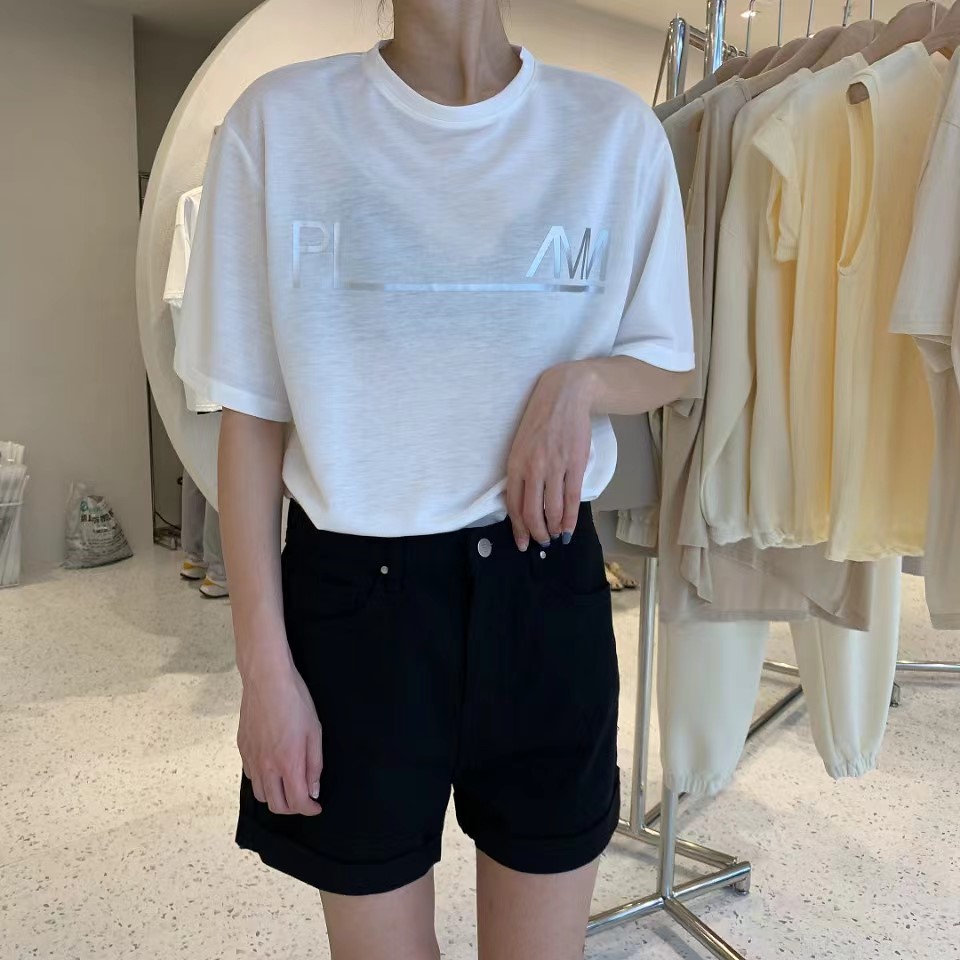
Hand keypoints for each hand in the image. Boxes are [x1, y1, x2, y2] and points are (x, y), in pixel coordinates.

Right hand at [237, 658, 323, 816]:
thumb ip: (314, 764)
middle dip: (292, 808)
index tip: (316, 806)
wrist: (266, 680)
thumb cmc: (295, 701)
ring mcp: (251, 758)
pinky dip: (262, 781)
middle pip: (276, 805)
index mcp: (288, 762)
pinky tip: (272, 769)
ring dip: (275, 797)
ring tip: (288, 785)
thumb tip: (313, 789)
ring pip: (260, 794)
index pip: (297, 802)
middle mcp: (267, 766)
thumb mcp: (315, 731)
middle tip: (303, 798)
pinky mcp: (242, 749)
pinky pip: (250, 777)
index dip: (309, 809)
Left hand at [506, 362, 593, 551]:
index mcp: (515, 463)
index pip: (514, 505)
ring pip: (553, 509)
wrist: (564, 395)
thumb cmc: (541, 420)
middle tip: (542, 542)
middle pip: (532, 512)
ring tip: (556, 536)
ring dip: (554, 528)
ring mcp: (554, 467)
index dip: (518, 528)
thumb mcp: (521, 444)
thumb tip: (525, 501)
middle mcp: (532, 468)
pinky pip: (571, 498)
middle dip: (537, 533)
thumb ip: (521, 471)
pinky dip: (570, 517)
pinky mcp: (575, 464)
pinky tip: (569, 528)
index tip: (522, 542)